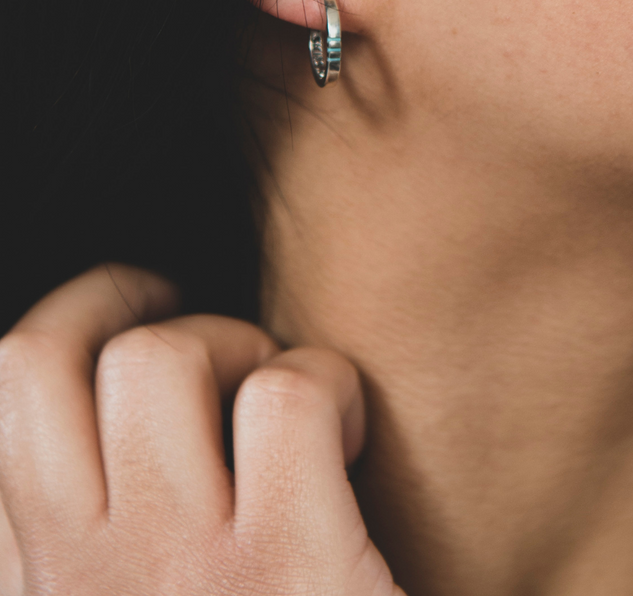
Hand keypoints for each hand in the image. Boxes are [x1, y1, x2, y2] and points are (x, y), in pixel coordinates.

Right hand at [0, 265, 402, 595]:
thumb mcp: (126, 590)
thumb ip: (83, 539)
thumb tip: (94, 423)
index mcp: (39, 585)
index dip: (69, 320)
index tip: (135, 310)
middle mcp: (79, 579)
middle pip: (49, 355)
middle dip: (146, 315)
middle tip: (221, 351)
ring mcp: (181, 572)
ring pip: (162, 356)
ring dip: (238, 345)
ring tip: (279, 399)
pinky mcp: (290, 563)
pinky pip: (288, 394)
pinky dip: (331, 386)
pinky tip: (349, 438)